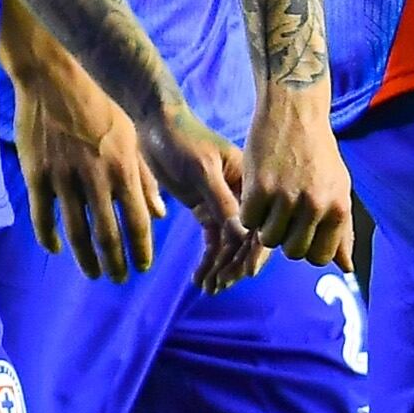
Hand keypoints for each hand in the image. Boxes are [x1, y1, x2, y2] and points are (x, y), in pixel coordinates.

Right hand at [17, 49, 163, 282]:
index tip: (142, 267)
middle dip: (116, 263)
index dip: (141, 249)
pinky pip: (42, 217)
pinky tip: (56, 249)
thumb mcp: (131, 136)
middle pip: (108, 234)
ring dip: (86, 259)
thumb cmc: (100, 106)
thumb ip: (146, 177)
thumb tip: (160, 215)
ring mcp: (64, 177)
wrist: (56, 77)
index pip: (138, 221)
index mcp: (123, 167)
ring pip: (76, 232)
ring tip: (93, 273)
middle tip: (119, 278)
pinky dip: (49, 238)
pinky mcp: (37, 174)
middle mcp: (96, 177)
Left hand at [142, 116, 266, 292]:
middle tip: (220, 286)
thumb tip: (243, 236)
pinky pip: (212, 239)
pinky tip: (200, 277)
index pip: (258, 222)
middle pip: (245, 238)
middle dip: (234, 264)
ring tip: (208, 288)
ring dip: (220, 266)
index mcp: (248, 181)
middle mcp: (240, 194)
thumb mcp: (202, 170)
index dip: (254, 251)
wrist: (155, 124)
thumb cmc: (181, 140)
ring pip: (227, 243)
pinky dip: (208, 259)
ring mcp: (222, 202)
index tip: (244, 274)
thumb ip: (222, 202)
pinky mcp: (204, 207)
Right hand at [237, 89, 354, 270]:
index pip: (319, 257)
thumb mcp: (338, 187)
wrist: (294, 111)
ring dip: (265, 226)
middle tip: (283, 214)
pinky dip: (249, 211)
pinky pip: (248, 220)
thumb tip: (347, 268)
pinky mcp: (259, 187)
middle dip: (285, 238)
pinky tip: (257, 191)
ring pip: (268, 239)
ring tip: (270, 202)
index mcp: (338, 207)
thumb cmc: (318, 151)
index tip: (300, 232)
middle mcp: (315, 205)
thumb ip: (341, 229)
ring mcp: (286, 197)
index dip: (306, 248)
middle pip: (293, 252)